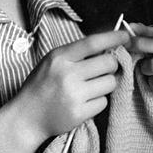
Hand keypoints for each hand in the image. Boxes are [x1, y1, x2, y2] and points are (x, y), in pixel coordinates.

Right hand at [13, 29, 129, 141]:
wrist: (26, 117)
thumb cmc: (41, 86)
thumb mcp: (52, 62)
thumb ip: (76, 54)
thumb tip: (107, 45)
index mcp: (60, 57)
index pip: (92, 42)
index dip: (113, 37)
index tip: (125, 36)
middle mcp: (67, 74)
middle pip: (108, 63)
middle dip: (111, 65)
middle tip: (103, 70)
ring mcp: (74, 95)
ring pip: (110, 83)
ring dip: (106, 84)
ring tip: (91, 87)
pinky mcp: (79, 113)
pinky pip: (103, 102)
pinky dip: (98, 101)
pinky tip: (85, 102)